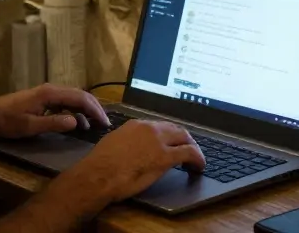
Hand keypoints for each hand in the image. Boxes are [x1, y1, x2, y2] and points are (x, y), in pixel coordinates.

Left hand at [0, 84, 109, 138]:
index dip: (95, 110)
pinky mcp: (43, 99)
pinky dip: (75, 110)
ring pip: (73, 98)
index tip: (105, 123)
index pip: (80, 98)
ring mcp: (47, 93)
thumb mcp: (29, 126)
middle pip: (80, 95)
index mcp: (50, 93)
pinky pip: (65, 102)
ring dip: (85, 109)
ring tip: (94, 125)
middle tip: (105, 124)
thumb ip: (53, 123)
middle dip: (94, 108)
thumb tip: (77, 122)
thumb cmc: (6, 121)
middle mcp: (51, 89)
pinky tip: (77, 122)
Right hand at [69, 120, 204, 203]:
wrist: (99, 174)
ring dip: (192, 147)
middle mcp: (149, 128)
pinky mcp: (165, 157)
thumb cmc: (100, 164)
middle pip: (176, 129)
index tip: (171, 142)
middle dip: (185, 139)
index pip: (159, 126)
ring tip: (195, 159)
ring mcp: (158, 141)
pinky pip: (189, 153)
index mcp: (135, 125)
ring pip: (185, 138)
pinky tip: (199, 167)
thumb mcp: (113, 144)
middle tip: (188, 149)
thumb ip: (126, 142)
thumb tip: (131, 149)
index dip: (168, 135)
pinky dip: (198, 159)